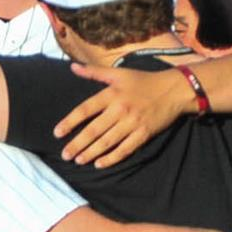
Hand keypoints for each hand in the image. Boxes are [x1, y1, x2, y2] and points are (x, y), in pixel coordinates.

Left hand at [55, 63, 191, 166]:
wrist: (174, 90)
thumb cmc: (143, 81)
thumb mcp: (118, 73)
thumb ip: (94, 71)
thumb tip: (72, 67)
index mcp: (112, 93)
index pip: (85, 109)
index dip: (70, 122)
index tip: (57, 133)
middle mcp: (121, 109)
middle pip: (94, 130)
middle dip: (78, 144)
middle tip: (65, 155)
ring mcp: (133, 123)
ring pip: (108, 142)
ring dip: (91, 153)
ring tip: (78, 160)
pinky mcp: (144, 134)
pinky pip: (125, 149)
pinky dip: (112, 158)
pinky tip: (99, 164)